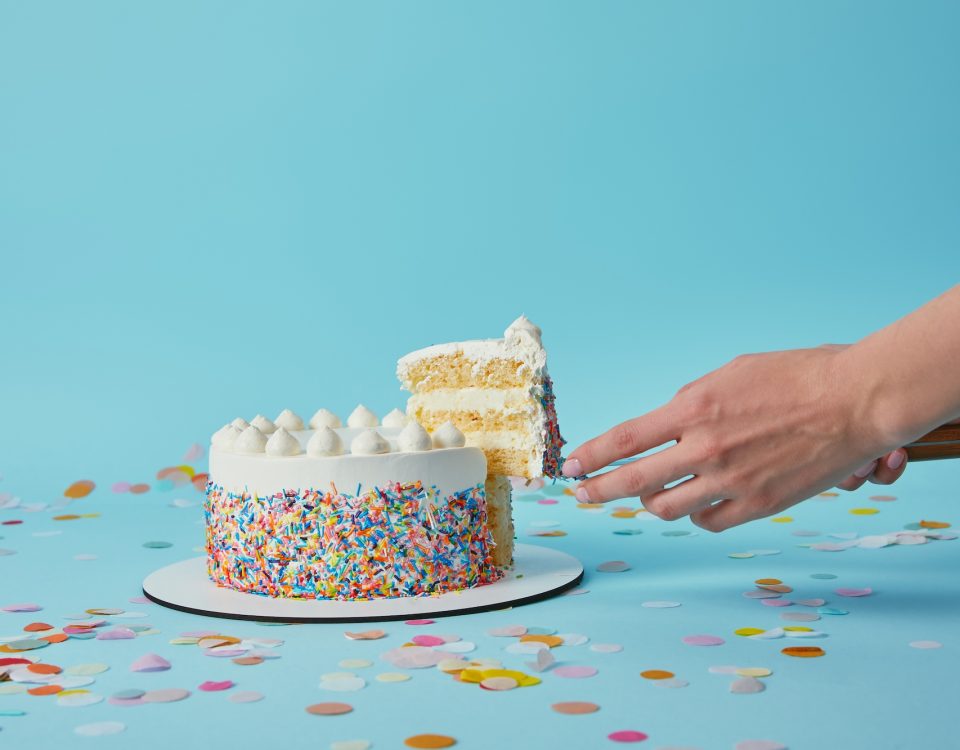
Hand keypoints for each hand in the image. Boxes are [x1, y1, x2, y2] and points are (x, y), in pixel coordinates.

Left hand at [562, 347, 899, 530]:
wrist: (856, 401)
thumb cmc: (797, 377)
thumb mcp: (731, 374)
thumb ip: (692, 402)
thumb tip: (669, 422)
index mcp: (694, 408)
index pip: (625, 440)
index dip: (591, 456)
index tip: (571, 466)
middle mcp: (705, 448)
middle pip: (633, 481)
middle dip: (599, 490)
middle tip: (582, 495)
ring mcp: (731, 480)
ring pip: (666, 507)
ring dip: (649, 502)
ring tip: (644, 497)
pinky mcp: (757, 504)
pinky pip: (708, 521)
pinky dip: (695, 514)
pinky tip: (695, 504)